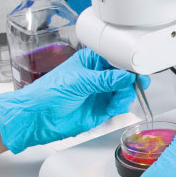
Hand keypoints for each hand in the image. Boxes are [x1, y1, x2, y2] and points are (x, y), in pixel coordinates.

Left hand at [0, 48, 146, 152]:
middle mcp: (97, 77)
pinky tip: (114, 107)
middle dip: (131, 80)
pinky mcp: (100, 110)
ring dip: (126, 94)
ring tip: (119, 98)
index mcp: (90, 62)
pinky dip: (120, 106)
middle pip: (123, 76)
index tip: (137, 67)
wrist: (37, 118)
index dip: (127, 63)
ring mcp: (99, 94)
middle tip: (139, 82)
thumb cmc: (48, 93)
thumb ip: (105, 80)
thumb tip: (126, 76)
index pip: (115, 58)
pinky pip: (118, 106)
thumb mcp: (79, 81)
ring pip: (123, 92)